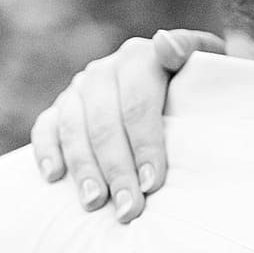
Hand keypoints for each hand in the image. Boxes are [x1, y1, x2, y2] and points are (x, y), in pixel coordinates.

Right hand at [31, 29, 223, 221]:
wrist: (185, 85)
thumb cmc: (201, 84)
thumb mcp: (208, 61)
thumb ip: (191, 49)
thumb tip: (163, 43)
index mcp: (140, 56)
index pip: (138, 103)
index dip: (145, 145)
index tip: (153, 184)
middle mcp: (105, 70)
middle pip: (105, 122)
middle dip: (116, 170)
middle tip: (129, 210)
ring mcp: (79, 88)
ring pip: (74, 128)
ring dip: (83, 169)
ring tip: (95, 204)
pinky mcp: (60, 107)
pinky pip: (45, 127)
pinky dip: (47, 151)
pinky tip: (54, 178)